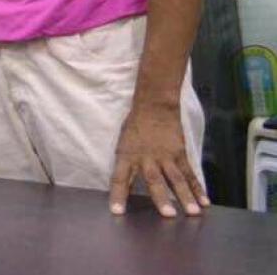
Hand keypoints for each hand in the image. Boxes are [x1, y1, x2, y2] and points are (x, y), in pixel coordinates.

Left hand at [109, 103, 208, 217]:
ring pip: (176, 179)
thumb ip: (126, 167)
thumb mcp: (123, 145)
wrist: (154, 106)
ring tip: (192, 212)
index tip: (117, 212)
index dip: (117, 196)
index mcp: (126, 156)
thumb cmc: (135, 126)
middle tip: (168, 215)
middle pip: (154, 180)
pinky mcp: (180, 153)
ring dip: (185, 196)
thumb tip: (126, 189)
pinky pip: (189, 173)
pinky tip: (204, 201)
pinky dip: (198, 188)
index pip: (119, 178)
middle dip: (161, 198)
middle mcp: (146, 158)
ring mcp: (165, 156)